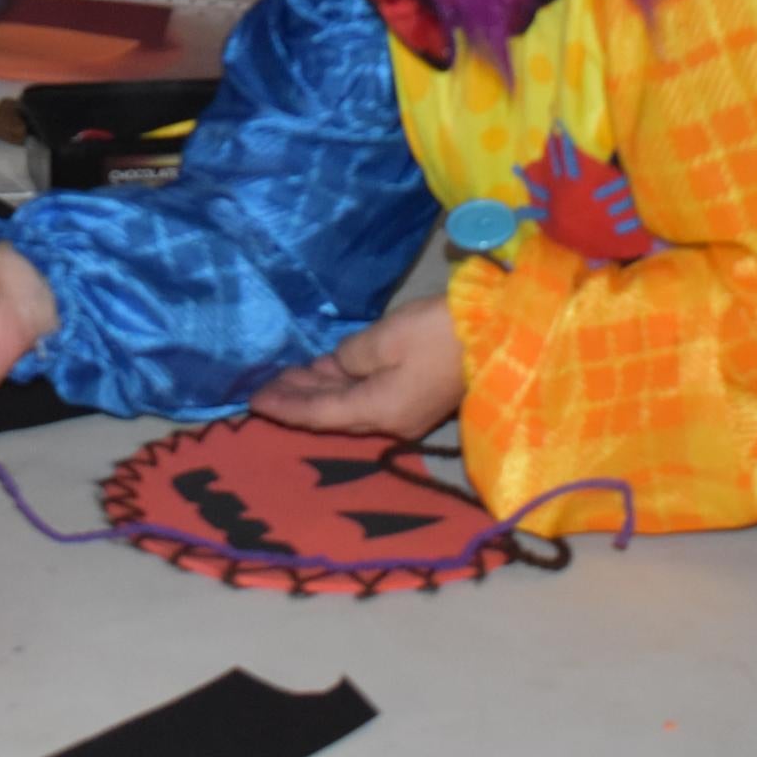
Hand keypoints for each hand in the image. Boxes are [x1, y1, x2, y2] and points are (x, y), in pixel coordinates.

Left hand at [248, 294, 465, 438]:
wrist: (502, 336)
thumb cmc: (440, 334)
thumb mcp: (385, 339)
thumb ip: (351, 356)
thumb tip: (340, 366)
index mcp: (379, 411)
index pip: (319, 414)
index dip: (286, 407)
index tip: (254, 402)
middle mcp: (389, 421)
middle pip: (331, 414)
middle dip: (297, 401)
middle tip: (266, 387)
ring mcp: (405, 412)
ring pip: (348, 407)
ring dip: (318, 393)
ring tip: (288, 379)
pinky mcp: (416, 399)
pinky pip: (366, 399)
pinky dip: (342, 388)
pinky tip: (325, 374)